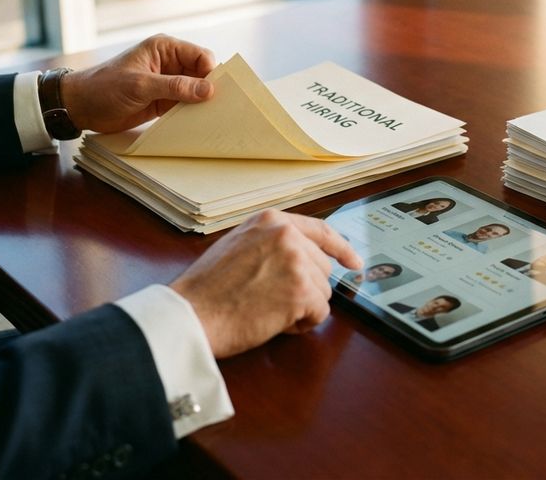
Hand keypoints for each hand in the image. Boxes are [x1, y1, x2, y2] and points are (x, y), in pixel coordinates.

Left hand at [60, 34, 215, 133]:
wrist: (79, 107)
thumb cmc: (104, 88)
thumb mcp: (141, 85)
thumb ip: (175, 87)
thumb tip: (209, 90)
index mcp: (165, 48)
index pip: (200, 56)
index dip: (211, 72)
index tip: (217, 92)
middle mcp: (170, 63)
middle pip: (202, 74)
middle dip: (210, 89)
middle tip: (220, 107)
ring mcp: (168, 83)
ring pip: (196, 91)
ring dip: (202, 103)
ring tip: (213, 118)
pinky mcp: (164, 100)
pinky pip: (186, 105)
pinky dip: (192, 113)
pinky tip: (200, 123)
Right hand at [170, 210, 362, 357]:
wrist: (191, 313)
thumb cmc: (207, 288)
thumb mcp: (239, 244)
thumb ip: (271, 243)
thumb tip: (302, 255)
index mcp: (271, 221)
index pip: (320, 230)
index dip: (341, 248)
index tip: (353, 260)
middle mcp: (287, 235)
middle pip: (322, 266)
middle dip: (306, 287)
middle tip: (273, 300)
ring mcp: (296, 261)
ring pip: (323, 291)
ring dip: (302, 307)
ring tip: (267, 309)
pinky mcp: (301, 291)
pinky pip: (320, 313)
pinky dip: (302, 324)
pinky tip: (275, 322)